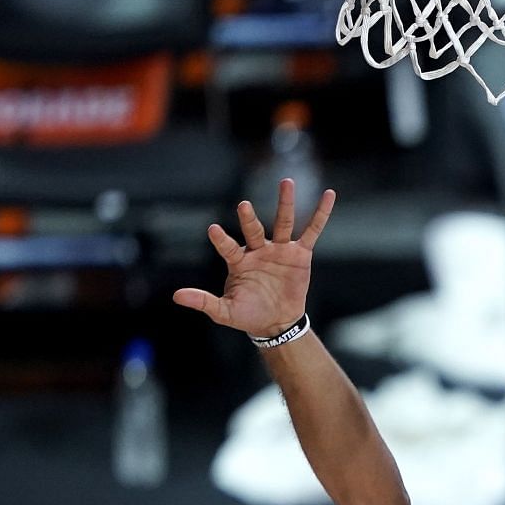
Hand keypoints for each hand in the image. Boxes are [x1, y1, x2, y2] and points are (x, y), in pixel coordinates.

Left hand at [173, 179, 335, 337]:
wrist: (276, 322)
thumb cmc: (248, 314)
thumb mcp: (224, 311)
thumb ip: (203, 301)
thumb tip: (176, 296)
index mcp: (239, 261)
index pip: (228, 247)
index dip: (221, 240)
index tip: (213, 229)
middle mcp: (259, 250)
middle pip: (254, 229)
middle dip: (249, 218)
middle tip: (243, 205)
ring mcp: (280, 250)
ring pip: (283, 223)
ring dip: (284, 203)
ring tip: (286, 182)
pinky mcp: (301, 254)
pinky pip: (312, 231)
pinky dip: (320, 214)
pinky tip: (328, 195)